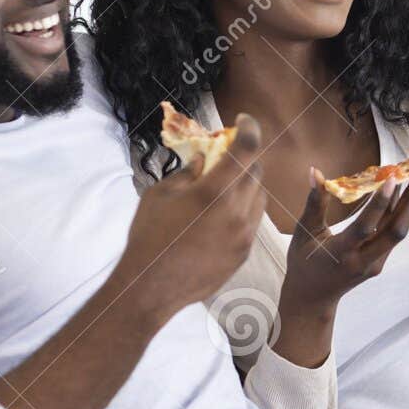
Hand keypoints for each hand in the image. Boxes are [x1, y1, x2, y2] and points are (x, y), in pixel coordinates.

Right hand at [117, 113, 265, 315]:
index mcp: (215, 191)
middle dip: (245, 158)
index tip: (243, 121)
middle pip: (256, 171)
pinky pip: (253, 221)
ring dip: (247, 184)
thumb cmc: (149, 236)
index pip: (246, 148)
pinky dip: (244, 209)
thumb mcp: (160, 194)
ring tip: (225, 186)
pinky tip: (223, 213)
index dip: (249, 128)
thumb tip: (203, 160)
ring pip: (259, 197)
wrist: (151, 288)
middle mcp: (237, 211)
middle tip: (228, 155)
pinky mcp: (244, 253)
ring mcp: (244, 234)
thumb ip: (187, 172)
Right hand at [283, 171, 408, 311]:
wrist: (313, 297)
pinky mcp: (380, 262)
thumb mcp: (305, 232)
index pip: (365, 227)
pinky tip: (406, 192)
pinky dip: (401, 212)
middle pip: (395, 231)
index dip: (379, 203)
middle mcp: (363, 261)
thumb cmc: (304, 263)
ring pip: (399, 232)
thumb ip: (315, 203)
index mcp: (341, 253)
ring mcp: (375, 263)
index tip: (392, 178)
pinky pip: (393, 235)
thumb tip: (316, 172)